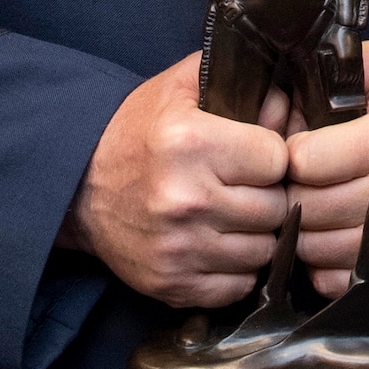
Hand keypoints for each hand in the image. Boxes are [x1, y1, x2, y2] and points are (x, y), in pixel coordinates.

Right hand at [59, 54, 289, 307]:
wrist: (77, 188)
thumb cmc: (136, 134)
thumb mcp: (180, 89)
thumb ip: (240, 82)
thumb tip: (290, 103)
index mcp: (192, 143)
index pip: (278, 158)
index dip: (271, 155)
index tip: (254, 155)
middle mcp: (188, 199)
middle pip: (276, 208)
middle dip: (266, 195)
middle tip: (242, 186)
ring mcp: (180, 249)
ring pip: (264, 250)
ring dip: (254, 234)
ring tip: (230, 214)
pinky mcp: (173, 285)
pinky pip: (238, 285)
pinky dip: (235, 269)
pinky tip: (216, 243)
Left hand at [286, 39, 368, 299]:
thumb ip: (337, 65)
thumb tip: (279, 92)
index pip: (303, 159)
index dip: (291, 154)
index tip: (300, 151)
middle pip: (304, 207)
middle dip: (293, 193)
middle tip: (304, 183)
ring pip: (311, 248)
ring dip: (305, 231)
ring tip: (319, 209)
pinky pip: (330, 282)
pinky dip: (322, 265)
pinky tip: (335, 239)